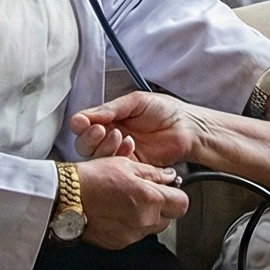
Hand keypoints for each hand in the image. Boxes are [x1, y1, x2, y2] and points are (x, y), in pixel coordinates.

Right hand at [69, 91, 214, 167]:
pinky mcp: (131, 167)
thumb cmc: (166, 111)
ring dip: (103, 147)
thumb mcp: (136, 102)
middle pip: (85, 144)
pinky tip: (130, 146)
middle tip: (100, 130)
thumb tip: (87, 115)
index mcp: (110, 119)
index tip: (81, 122)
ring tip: (119, 135)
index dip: (81, 124)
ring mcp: (120, 153)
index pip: (86, 124)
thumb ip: (111, 108)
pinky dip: (118, 156)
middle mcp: (111, 137)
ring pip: (97, 157)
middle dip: (88, 138)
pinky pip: (115, 167)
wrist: (188, 128)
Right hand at [72, 155, 188, 248]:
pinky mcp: (118, 243)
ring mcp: (131, 234)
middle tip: (144, 194)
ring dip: (146, 217)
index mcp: (150, 199)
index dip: (176, 195)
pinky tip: (115, 212)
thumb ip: (153, 173)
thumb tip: (169, 177)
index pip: (182, 204)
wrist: (64, 198)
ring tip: (126, 202)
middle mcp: (144, 221)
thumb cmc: (91, 179)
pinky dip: (129, 225)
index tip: (168, 189)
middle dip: (161, 207)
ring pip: (151, 228)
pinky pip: (134, 235)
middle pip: (169, 218)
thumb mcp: (125, 165)